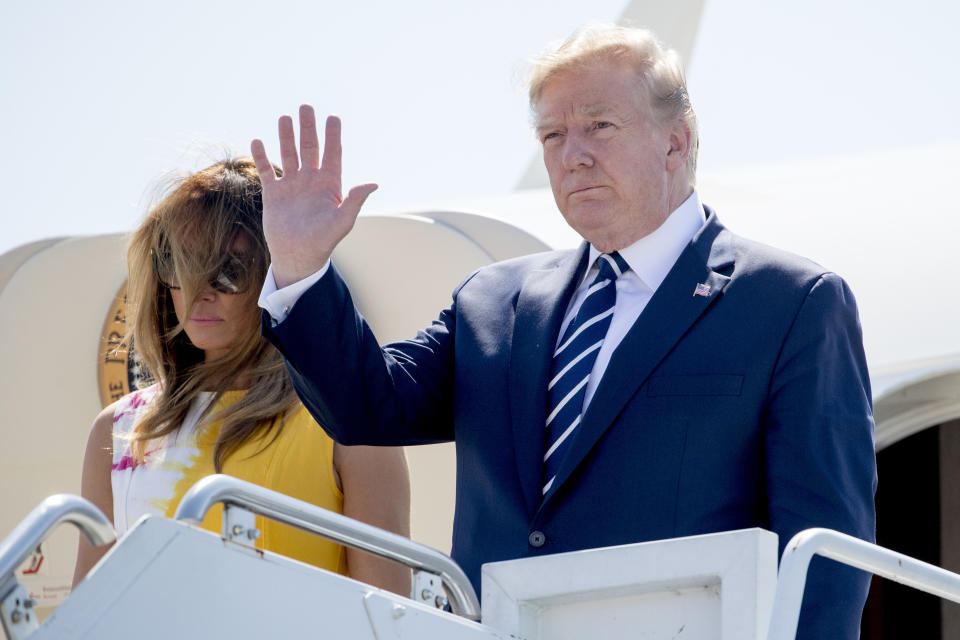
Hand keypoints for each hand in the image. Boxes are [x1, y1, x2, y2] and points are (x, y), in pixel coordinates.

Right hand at [251, 105, 376, 287]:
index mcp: (329, 184)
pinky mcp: (273, 193)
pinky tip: (258, 141)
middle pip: (310, 148)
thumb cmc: (324, 241)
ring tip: (285, 117)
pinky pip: (266, 171)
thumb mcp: (343, 221)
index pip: (333, 153)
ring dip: (286, 136)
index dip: (333, 135)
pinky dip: (261, 157)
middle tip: (306, 106)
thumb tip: (373, 184)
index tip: (333, 117)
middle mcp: (311, 180)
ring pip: (288, 154)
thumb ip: (355, 201)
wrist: (298, 257)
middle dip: (308, 128)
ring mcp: (292, 185)